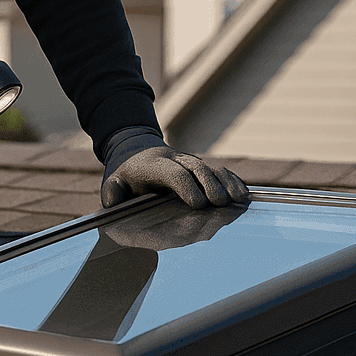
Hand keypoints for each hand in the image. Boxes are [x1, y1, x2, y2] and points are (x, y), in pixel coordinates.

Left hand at [99, 126, 250, 208]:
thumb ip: (112, 191)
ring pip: (210, 167)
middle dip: (210, 185)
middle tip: (220, 203)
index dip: (186, 186)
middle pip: (196, 168)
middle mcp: (174, 159)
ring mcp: (189, 161)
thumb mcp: (114, 181)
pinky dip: (232, 180)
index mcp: (153, 164)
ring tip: (238, 199)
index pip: (172, 172)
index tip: (198, 204)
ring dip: (226, 182)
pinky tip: (243, 194)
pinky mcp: (200, 166)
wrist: (136, 151)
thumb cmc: (127, 175)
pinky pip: (219, 170)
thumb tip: (112, 201)